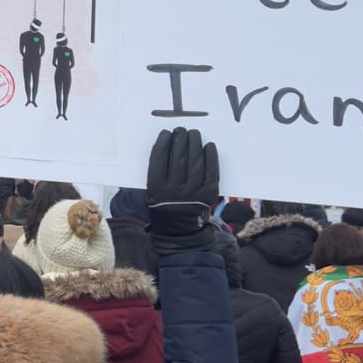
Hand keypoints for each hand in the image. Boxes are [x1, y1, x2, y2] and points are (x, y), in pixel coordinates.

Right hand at [144, 127, 219, 252]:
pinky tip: (208, 146)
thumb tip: (167, 146)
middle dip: (180, 139)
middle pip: (178, 156)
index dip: (163, 142)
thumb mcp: (151, 193)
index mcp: (157, 188)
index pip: (159, 158)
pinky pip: (211, 170)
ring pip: (195, 160)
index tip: (166, 133)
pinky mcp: (209, 193)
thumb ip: (156, 173)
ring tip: (194, 134)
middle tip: (181, 130)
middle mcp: (175, 189)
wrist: (180, 232)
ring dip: (195, 143)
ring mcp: (193, 191)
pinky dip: (210, 156)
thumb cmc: (163, 208)